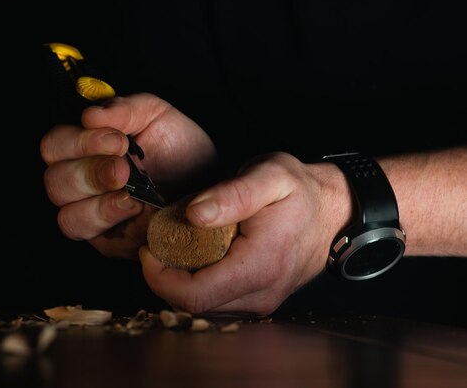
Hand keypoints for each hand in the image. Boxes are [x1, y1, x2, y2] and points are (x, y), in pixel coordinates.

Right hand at [40, 93, 216, 258]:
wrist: (211, 181)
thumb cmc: (178, 147)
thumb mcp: (155, 115)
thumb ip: (124, 109)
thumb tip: (89, 114)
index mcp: (84, 149)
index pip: (54, 146)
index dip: (78, 143)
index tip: (117, 141)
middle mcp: (81, 184)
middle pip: (55, 183)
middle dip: (90, 174)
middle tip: (124, 170)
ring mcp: (93, 216)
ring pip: (68, 218)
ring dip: (98, 205)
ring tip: (130, 195)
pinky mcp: (111, 243)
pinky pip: (97, 240)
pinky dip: (115, 225)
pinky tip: (137, 211)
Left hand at [139, 152, 352, 315]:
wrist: (333, 211)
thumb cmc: (300, 191)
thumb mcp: (269, 176)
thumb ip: (232, 195)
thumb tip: (192, 216)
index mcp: (259, 267)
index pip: (194, 294)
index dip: (159, 277)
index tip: (149, 248)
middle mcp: (260, 295)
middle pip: (192, 305)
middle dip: (165, 276)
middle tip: (160, 241)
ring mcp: (261, 302)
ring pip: (201, 307)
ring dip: (180, 279)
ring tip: (178, 244)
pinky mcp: (258, 301)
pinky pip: (216, 302)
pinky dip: (197, 282)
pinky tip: (198, 255)